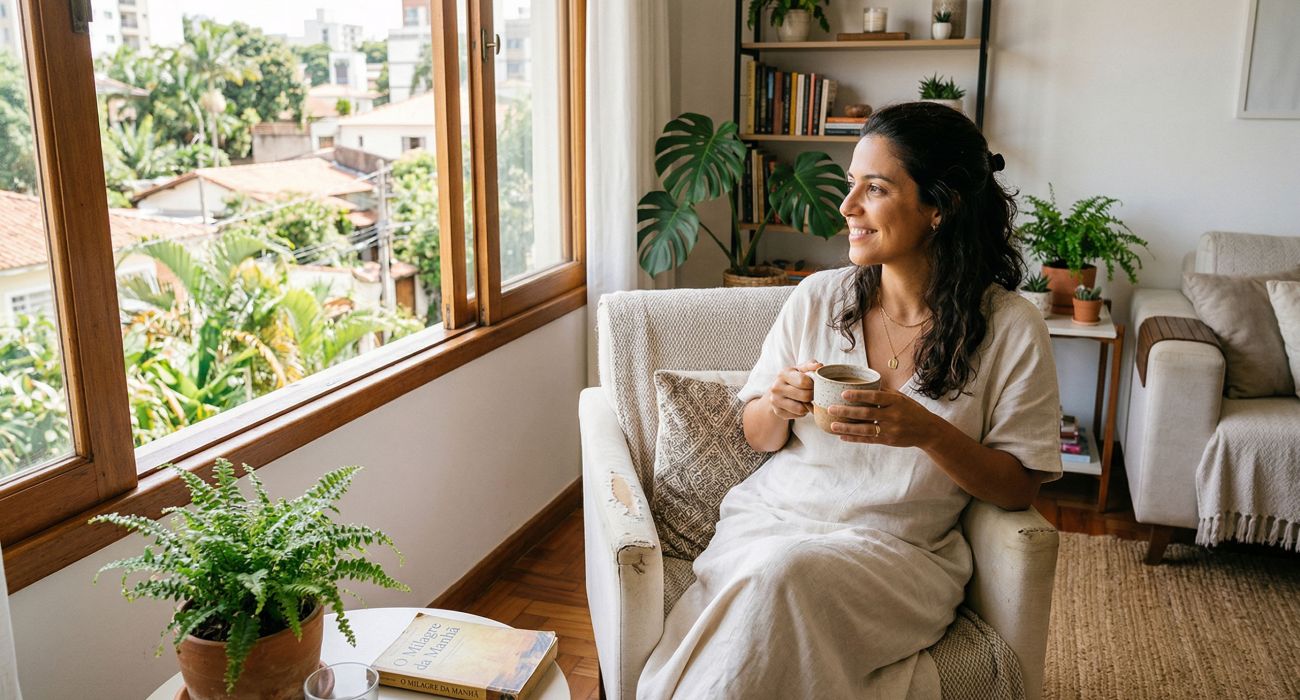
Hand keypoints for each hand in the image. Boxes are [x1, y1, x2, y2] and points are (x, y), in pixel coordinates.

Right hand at [765, 360, 822, 419]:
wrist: (777, 390)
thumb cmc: (793, 378)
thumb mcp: (800, 369)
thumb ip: (810, 365)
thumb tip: (819, 366)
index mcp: (783, 374)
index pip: (803, 381)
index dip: (813, 384)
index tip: (814, 384)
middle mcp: (776, 387)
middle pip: (804, 396)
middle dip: (812, 395)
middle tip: (813, 393)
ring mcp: (775, 401)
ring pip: (801, 408)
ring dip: (808, 406)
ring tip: (807, 400)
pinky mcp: (778, 412)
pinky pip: (797, 415)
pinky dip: (802, 412)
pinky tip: (800, 405)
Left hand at [828, 389, 947, 448]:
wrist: (928, 431)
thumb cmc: (912, 410)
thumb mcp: (901, 398)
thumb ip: (884, 392)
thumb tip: (863, 383)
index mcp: (896, 401)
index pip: (875, 397)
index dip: (858, 395)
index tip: (843, 393)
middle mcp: (893, 415)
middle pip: (866, 414)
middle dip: (846, 412)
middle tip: (830, 409)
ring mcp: (890, 430)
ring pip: (865, 429)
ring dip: (847, 428)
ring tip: (832, 426)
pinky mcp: (888, 441)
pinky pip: (869, 440)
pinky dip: (854, 438)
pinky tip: (842, 437)